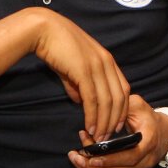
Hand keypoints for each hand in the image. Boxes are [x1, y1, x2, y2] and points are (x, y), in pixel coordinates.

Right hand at [32, 10, 129, 140]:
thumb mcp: (72, 67)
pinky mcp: (84, 71)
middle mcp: (107, 63)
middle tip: (108, 138)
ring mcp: (97, 66)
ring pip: (107, 102)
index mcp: (107, 60)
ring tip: (99, 138)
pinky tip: (90, 127)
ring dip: (104, 123)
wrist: (44, 30)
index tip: (117, 125)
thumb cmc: (57, 46)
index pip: (123, 89)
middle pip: (119, 98)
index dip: (122, 109)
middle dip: (115, 121)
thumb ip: (78, 85)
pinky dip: (93, 116)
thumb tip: (81, 102)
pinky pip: (93, 100)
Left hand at [67, 95, 167, 167]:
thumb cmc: (148, 117)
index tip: (92, 157)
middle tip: (76, 158)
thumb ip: (121, 106)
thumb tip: (101, 109)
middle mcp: (146, 160)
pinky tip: (84, 165)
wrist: (165, 132)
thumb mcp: (137, 105)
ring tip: (76, 160)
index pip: (131, 157)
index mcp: (148, 142)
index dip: (111, 159)